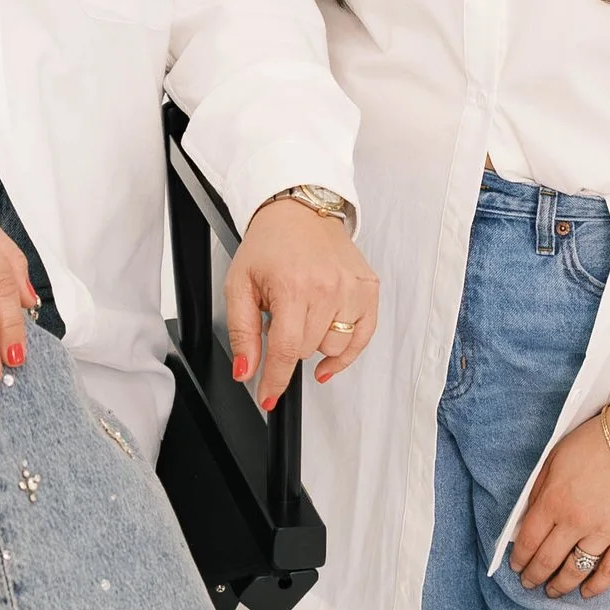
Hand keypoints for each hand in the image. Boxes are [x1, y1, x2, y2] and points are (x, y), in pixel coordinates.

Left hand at [225, 197, 379, 412]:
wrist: (300, 211)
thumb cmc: (269, 245)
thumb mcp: (240, 285)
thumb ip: (242, 333)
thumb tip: (245, 371)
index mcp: (293, 287)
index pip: (285, 350)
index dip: (274, 380)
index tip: (268, 397)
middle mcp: (328, 289)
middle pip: (306, 350)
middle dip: (288, 343)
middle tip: (280, 315)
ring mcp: (352, 290)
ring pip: (332, 347)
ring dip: (315, 341)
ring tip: (304, 313)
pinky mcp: (369, 290)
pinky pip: (362, 338)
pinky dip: (346, 353)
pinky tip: (329, 357)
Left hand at [508, 352, 609, 597]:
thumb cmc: (596, 439)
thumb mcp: (555, 457)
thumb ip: (539, 489)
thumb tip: (527, 517)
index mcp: (552, 500)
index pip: (527, 541)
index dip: (519, 559)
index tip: (517, 567)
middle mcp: (574, 521)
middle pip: (547, 560)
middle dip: (534, 576)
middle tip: (529, 584)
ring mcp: (604, 531)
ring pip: (575, 570)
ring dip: (560, 586)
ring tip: (553, 592)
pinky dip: (596, 586)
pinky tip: (586, 593)